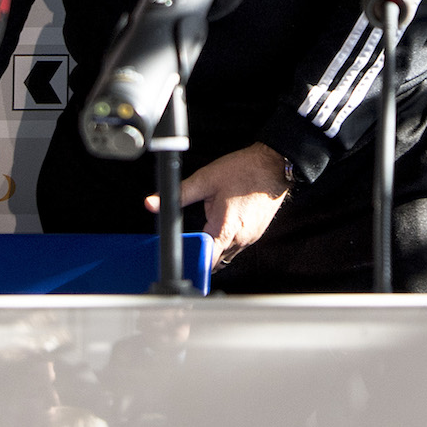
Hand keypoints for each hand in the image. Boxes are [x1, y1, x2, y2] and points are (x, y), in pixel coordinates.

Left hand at [146, 142, 288, 269]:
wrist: (273, 165)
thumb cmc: (244, 170)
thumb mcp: (206, 179)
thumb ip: (179, 194)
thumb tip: (153, 203)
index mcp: (225, 228)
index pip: (205, 260)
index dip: (192, 260)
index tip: (182, 254)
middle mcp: (240, 238)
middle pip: (215, 262)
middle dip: (201, 256)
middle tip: (190, 242)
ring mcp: (250, 238)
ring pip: (227, 256)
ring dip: (215, 249)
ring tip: (207, 230)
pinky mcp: (256, 234)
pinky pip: (237, 247)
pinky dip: (227, 242)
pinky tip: (223, 225)